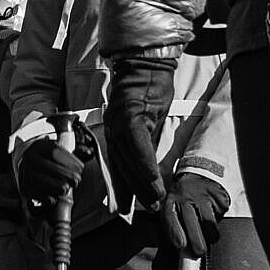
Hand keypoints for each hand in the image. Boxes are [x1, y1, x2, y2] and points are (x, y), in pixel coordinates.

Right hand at [17, 138, 85, 201]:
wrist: (32, 169)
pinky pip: (34, 193)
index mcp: (40, 145)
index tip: (81, 168)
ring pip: (39, 180)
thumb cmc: (52, 161)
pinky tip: (55, 198)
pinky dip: (46, 197)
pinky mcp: (24, 187)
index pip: (54, 151)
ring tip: (67, 188)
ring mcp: (25, 172)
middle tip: (77, 181)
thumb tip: (88, 152)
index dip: (69, 160)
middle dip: (64, 174)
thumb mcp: (61, 151)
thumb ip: (75, 151)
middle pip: (46, 166)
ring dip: (56, 186)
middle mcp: (29, 157)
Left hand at [103, 56, 175, 208]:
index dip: (124, 185)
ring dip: (142, 181)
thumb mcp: (145, 120)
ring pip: (129, 157)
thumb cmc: (147, 91)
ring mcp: (120, 120)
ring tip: (154, 199)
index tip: (130, 205)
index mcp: (116, 130)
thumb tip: (150, 168)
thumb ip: (144, 142)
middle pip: (123, 163)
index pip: (118, 162)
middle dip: (136, 188)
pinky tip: (153, 178)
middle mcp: (114, 127)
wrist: (145, 63)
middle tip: (150, 206)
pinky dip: (145, 163)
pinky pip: (137, 144)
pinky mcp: (131, 113)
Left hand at [163, 173, 230, 255]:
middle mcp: (185, 197)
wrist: (198, 173)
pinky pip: (221, 215)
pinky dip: (219, 219)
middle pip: (191, 220)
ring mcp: (202, 196)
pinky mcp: (217, 197)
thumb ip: (173, 224)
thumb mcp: (173, 205)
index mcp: (171, 200)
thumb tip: (180, 250)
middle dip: (196, 240)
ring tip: (209, 235)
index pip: (170, 216)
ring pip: (209, 221)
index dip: (174, 232)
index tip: (180, 246)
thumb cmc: (183, 197)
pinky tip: (214, 214)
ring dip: (210, 233)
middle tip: (199, 252)